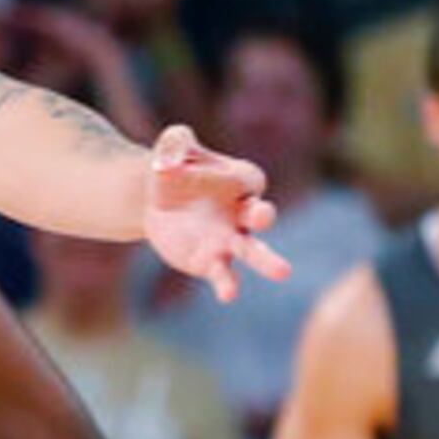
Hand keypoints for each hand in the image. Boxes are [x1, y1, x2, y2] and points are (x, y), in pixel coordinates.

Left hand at [143, 124, 284, 300]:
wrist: (156, 198)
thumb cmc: (174, 165)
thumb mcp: (172, 144)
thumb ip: (173, 143)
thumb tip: (165, 164)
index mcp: (242, 179)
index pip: (248, 179)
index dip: (226, 177)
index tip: (196, 169)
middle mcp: (243, 212)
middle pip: (262, 216)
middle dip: (263, 216)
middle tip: (263, 217)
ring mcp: (229, 239)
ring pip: (252, 251)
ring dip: (267, 260)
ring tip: (282, 272)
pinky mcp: (209, 261)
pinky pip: (222, 273)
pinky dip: (227, 283)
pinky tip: (228, 295)